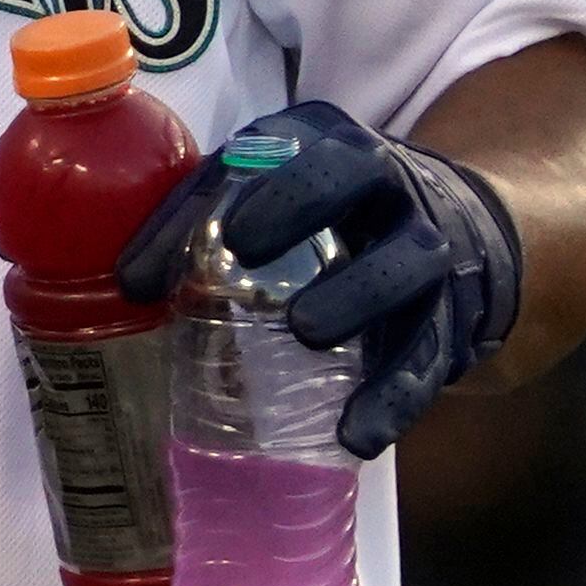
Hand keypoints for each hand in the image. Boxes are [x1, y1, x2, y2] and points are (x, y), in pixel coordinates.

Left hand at [117, 102, 523, 458]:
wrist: (455, 225)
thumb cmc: (327, 204)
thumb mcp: (272, 188)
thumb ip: (202, 218)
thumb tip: (131, 281)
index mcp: (344, 150)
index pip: (314, 158)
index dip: (279, 190)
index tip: (234, 232)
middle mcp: (395, 193)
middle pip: (365, 189)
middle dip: (310, 219)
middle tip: (251, 257)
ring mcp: (429, 254)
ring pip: (407, 273)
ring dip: (358, 302)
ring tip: (308, 335)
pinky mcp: (449, 320)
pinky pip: (426, 360)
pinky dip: (392, 399)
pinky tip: (355, 435)